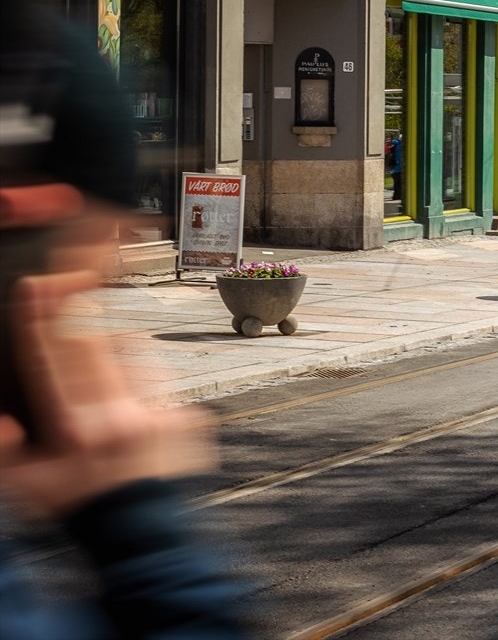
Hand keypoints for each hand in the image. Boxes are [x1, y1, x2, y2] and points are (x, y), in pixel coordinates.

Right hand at [0, 189, 213, 519]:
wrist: (139, 527)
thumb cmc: (74, 502)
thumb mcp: (21, 483)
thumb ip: (2, 447)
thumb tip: (4, 420)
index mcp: (76, 430)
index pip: (54, 361)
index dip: (41, 320)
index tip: (36, 285)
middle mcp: (121, 417)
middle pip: (98, 339)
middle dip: (82, 296)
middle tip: (76, 263)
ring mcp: (158, 413)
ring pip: (133, 352)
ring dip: (113, 342)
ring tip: (102, 372)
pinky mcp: (186, 412)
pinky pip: (159, 374)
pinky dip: (141, 372)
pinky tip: (130, 395)